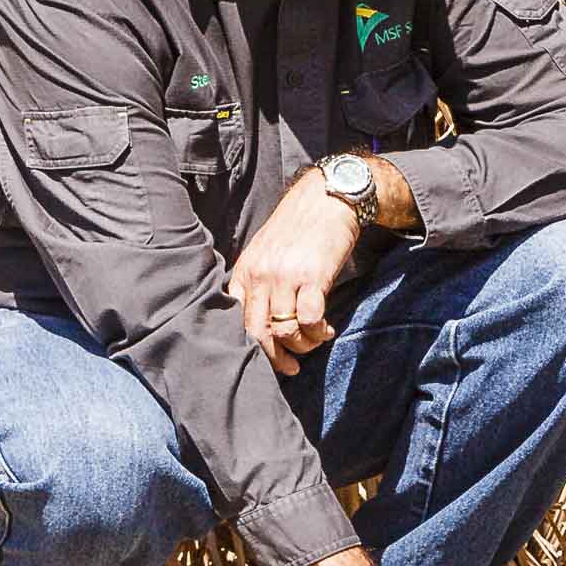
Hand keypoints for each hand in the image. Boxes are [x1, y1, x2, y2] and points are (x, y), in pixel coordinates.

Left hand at [227, 170, 360, 373]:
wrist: (328, 197)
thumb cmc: (300, 226)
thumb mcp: (267, 251)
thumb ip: (259, 281)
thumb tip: (263, 320)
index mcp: (246, 271)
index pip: (237, 320)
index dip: (251, 346)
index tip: (269, 356)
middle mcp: (261, 275)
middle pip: (257, 333)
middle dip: (275, 357)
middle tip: (290, 368)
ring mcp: (285, 277)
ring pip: (285, 330)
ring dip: (303, 345)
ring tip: (315, 340)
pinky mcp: (312, 277)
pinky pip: (309, 320)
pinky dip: (318, 332)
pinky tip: (327, 329)